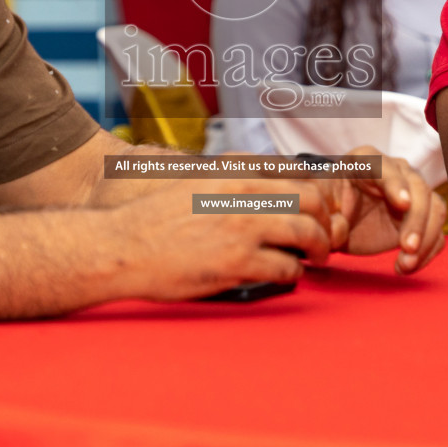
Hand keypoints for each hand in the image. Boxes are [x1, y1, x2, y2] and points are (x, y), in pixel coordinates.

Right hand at [109, 178, 335, 300]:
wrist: (121, 248)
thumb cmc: (156, 219)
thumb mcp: (195, 182)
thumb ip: (233, 180)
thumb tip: (269, 185)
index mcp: (234, 171)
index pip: (296, 171)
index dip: (316, 191)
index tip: (318, 208)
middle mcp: (242, 194)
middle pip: (310, 200)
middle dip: (326, 220)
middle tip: (324, 236)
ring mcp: (242, 227)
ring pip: (307, 233)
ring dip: (319, 248)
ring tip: (317, 258)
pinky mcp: (237, 262)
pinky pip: (286, 267)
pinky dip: (293, 273)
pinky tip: (286, 274)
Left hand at [320, 147, 445, 274]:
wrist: (336, 220)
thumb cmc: (325, 204)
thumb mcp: (319, 199)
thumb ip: (323, 200)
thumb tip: (337, 218)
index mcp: (366, 159)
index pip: (386, 167)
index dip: (396, 184)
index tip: (402, 205)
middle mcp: (396, 171)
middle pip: (419, 189)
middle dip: (416, 219)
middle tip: (407, 246)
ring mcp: (412, 194)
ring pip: (434, 209)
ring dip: (426, 238)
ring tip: (406, 264)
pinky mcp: (420, 219)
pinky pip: (436, 232)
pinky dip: (428, 251)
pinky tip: (406, 266)